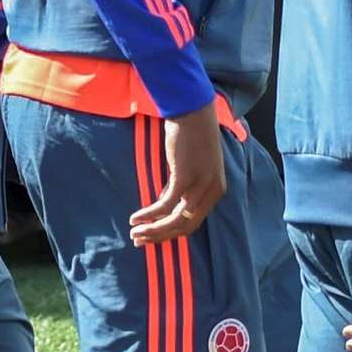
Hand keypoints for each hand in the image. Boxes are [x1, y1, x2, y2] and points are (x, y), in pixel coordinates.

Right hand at [128, 107, 225, 244]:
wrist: (193, 112)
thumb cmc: (190, 136)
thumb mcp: (191, 167)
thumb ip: (182, 186)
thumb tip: (165, 203)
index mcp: (216, 191)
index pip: (193, 223)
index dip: (170, 234)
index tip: (151, 236)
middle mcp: (212, 192)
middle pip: (185, 227)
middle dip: (160, 236)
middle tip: (139, 240)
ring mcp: (199, 186)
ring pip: (175, 220)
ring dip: (153, 229)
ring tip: (135, 232)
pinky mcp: (185, 177)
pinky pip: (165, 204)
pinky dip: (149, 214)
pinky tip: (136, 217)